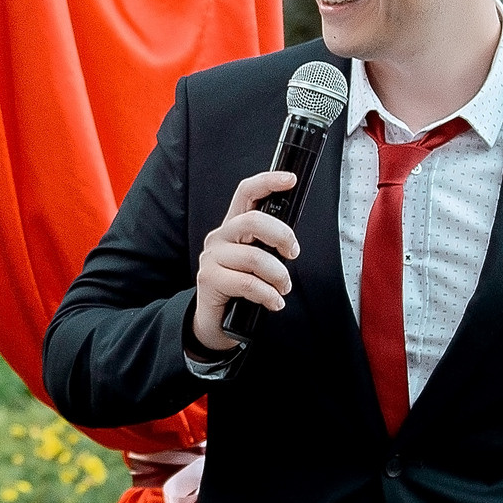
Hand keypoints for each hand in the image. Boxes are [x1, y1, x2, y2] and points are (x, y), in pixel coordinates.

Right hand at [191, 171, 299, 351]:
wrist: (216, 322)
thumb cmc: (241, 289)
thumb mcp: (258, 262)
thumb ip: (269, 245)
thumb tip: (292, 240)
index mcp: (234, 227)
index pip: (246, 193)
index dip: (268, 182)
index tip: (291, 180)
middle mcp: (220, 237)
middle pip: (253, 221)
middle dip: (282, 236)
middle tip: (293, 254)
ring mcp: (212, 258)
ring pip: (255, 258)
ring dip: (278, 277)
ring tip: (282, 289)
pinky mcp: (209, 279)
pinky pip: (248, 284)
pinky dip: (268, 296)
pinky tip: (274, 303)